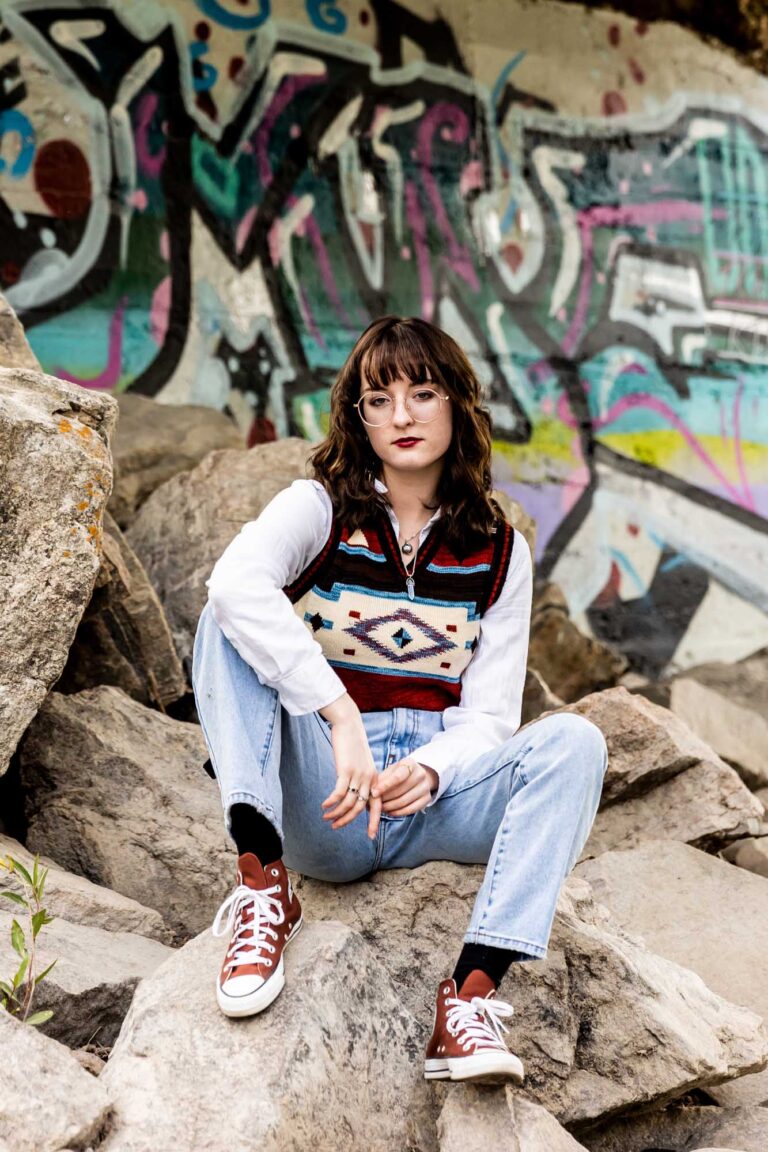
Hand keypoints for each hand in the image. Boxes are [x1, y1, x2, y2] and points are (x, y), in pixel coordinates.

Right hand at [319, 702, 380, 837]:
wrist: (349, 724)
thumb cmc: (352, 743)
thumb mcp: (359, 762)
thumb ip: (359, 777)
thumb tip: (352, 792)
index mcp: (375, 778)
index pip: (377, 805)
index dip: (374, 821)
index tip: (370, 836)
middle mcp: (370, 779)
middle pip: (360, 808)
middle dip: (347, 820)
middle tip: (335, 827)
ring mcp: (359, 775)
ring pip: (348, 803)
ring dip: (336, 813)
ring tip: (326, 817)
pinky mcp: (346, 770)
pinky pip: (339, 792)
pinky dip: (331, 802)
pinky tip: (324, 805)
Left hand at [370, 757, 438, 819]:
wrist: (418, 775)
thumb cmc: (399, 773)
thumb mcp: (391, 770)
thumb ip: (381, 780)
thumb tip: (371, 793)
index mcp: (410, 764)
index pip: (397, 777)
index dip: (385, 786)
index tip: (373, 793)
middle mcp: (420, 774)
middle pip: (400, 791)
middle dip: (384, 799)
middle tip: (373, 804)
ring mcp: (425, 787)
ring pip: (404, 802)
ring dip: (389, 807)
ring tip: (379, 808)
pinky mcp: (427, 799)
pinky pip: (410, 809)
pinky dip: (398, 812)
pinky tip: (389, 812)